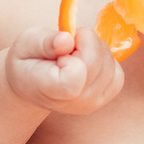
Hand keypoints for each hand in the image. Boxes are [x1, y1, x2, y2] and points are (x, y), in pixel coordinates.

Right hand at [5, 27, 123, 113]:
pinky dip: (105, 60)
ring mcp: (91, 103)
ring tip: (74, 53)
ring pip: (110, 64)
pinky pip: (117, 73)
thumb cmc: (26, 61)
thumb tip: (66, 40)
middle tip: (66, 46)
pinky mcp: (104, 98)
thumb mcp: (26, 44)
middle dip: (85, 41)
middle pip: (97, 62)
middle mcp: (74, 102)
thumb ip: (44, 42)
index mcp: (51, 90)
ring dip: (96, 48)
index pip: (78, 71)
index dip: (75, 49)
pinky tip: (86, 59)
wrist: (29, 85)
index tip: (59, 48)